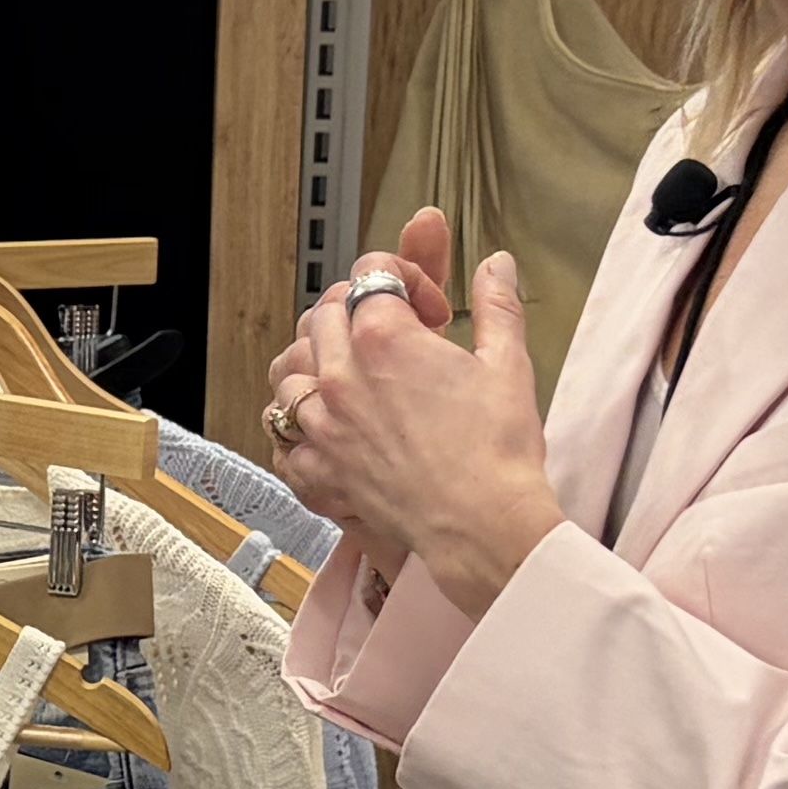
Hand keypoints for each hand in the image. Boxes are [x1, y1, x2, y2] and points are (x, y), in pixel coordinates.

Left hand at [267, 212, 560, 618]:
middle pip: (324, 315)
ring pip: (289, 370)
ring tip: (353, 373)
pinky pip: (280, 434)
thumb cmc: (497, 450)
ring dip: (317, 362)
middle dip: (357, 311)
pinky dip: (297, 423)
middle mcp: (340, 376)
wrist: (481, 524)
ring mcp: (320, 425)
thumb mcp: (507, 363)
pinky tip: (326, 425)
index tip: (428, 307)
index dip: (403, 278)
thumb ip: (497, 303)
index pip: (370, 275)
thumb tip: (496, 264)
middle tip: (392, 333)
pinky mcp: (314, 469)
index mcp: (384, 339)